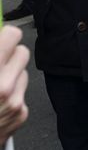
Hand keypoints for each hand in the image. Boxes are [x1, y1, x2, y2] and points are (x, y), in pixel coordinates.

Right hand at [0, 25, 29, 145]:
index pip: (12, 35)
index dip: (4, 36)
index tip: (0, 38)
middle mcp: (3, 86)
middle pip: (22, 52)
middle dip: (8, 55)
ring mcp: (14, 102)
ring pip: (23, 72)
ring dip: (11, 74)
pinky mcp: (21, 114)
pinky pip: (22, 92)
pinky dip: (12, 94)